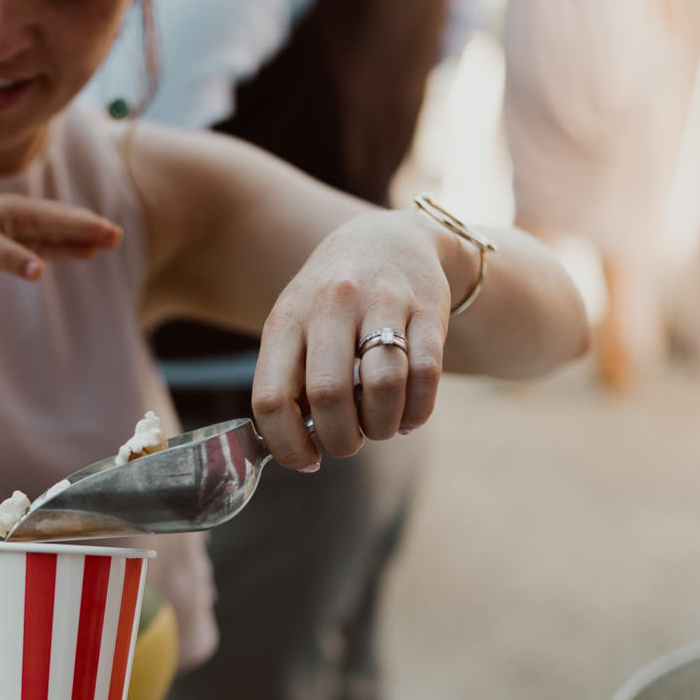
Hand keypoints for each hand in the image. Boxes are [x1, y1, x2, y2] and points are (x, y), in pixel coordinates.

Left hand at [0, 194, 122, 289]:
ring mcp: (22, 231)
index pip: (56, 217)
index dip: (82, 225)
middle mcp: (22, 216)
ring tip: (111, 241)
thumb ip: (11, 259)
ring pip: (59, 235)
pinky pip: (49, 247)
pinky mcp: (18, 246)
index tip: (105, 229)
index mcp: (15, 209)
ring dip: (83, 238)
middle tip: (117, 235)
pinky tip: (87, 252)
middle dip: (90, 228)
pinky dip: (68, 250)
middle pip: (63, 222)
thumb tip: (40, 272)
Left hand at [250, 207, 467, 467]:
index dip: (287, 444)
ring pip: (382, 387)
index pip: (272, 398)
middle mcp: (331, 304)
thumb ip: (289, 380)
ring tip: (379, 428)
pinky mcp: (428, 307)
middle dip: (340, 439)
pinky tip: (408, 416)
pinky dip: (417, 412)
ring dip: (381, 427)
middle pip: (328, 395)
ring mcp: (382, 302)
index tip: (306, 461)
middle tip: (347, 443)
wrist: (390, 239)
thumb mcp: (295, 326)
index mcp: (287, 317)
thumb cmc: (331, 303)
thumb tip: (297, 449)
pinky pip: (425, 375)